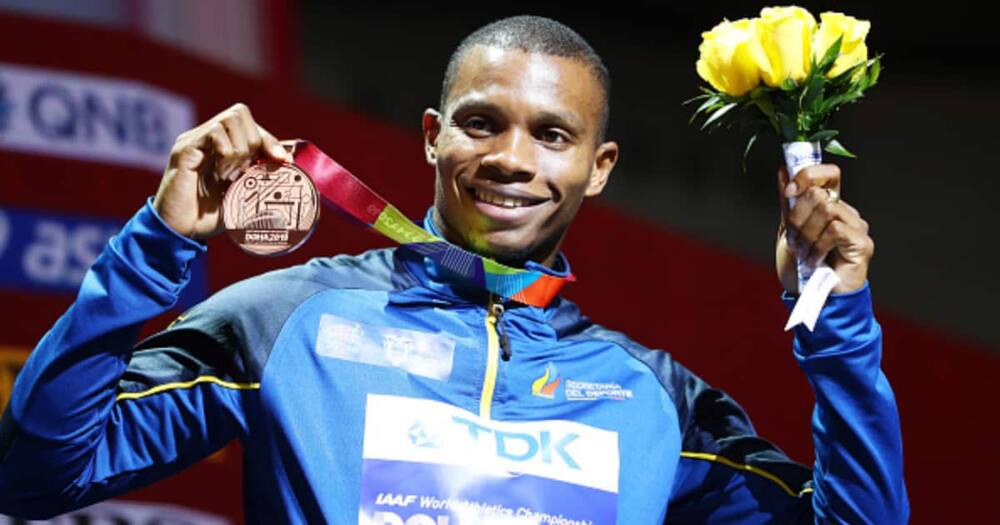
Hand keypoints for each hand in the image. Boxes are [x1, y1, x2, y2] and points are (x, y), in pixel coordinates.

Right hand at [152, 103, 291, 239]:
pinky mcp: (185, 150)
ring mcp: (195, 142)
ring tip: (234, 172)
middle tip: (248, 170)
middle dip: (255, 141)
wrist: (179, 233)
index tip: (283, 161)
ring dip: (241, 147)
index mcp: (220, 147)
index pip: (250, 125)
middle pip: (240, 113)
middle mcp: (206, 140)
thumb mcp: (242, 196)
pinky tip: (222, 173)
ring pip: (230, 119)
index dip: (270, 141)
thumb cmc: (208, 217)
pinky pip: (213, 132)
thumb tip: (290, 168)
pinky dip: (227, 151)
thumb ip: (260, 180)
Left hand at [775, 164, 873, 294]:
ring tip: (802, 254)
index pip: (829, 174)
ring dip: (806, 234)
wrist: (812, 299)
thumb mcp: (788, 231)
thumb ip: (789, 203)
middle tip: (793, 242)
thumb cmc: (802, 268)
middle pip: (819, 193)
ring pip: (827, 210)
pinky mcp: (862, 243)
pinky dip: (818, 246)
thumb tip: (783, 172)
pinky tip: (814, 260)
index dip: (808, 175)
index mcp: (830, 206)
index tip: (789, 192)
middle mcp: (847, 213)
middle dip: (797, 218)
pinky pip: (835, 229)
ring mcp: (857, 227)